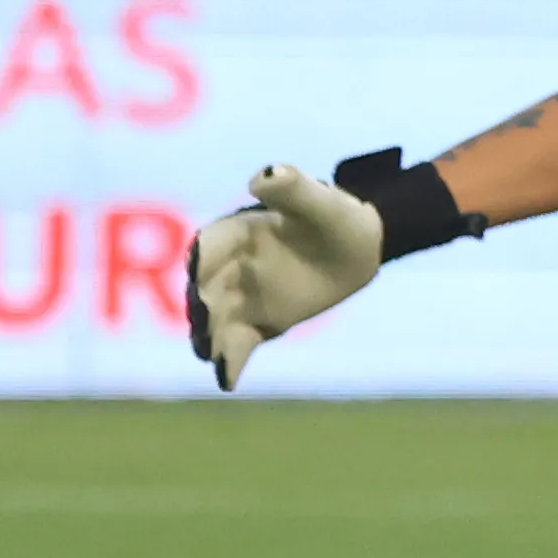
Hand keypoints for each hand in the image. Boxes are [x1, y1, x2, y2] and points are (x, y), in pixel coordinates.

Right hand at [186, 164, 386, 390]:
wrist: (358, 247)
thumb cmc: (336, 217)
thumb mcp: (320, 200)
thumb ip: (292, 187)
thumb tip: (263, 176)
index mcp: (235, 233)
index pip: (208, 247)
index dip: (202, 261)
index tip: (198, 276)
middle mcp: (228, 267)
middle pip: (204, 290)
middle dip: (200, 307)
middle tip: (203, 326)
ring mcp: (240, 297)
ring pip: (215, 321)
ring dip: (209, 338)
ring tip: (210, 355)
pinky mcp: (257, 322)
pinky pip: (238, 344)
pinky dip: (230, 362)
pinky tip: (228, 382)